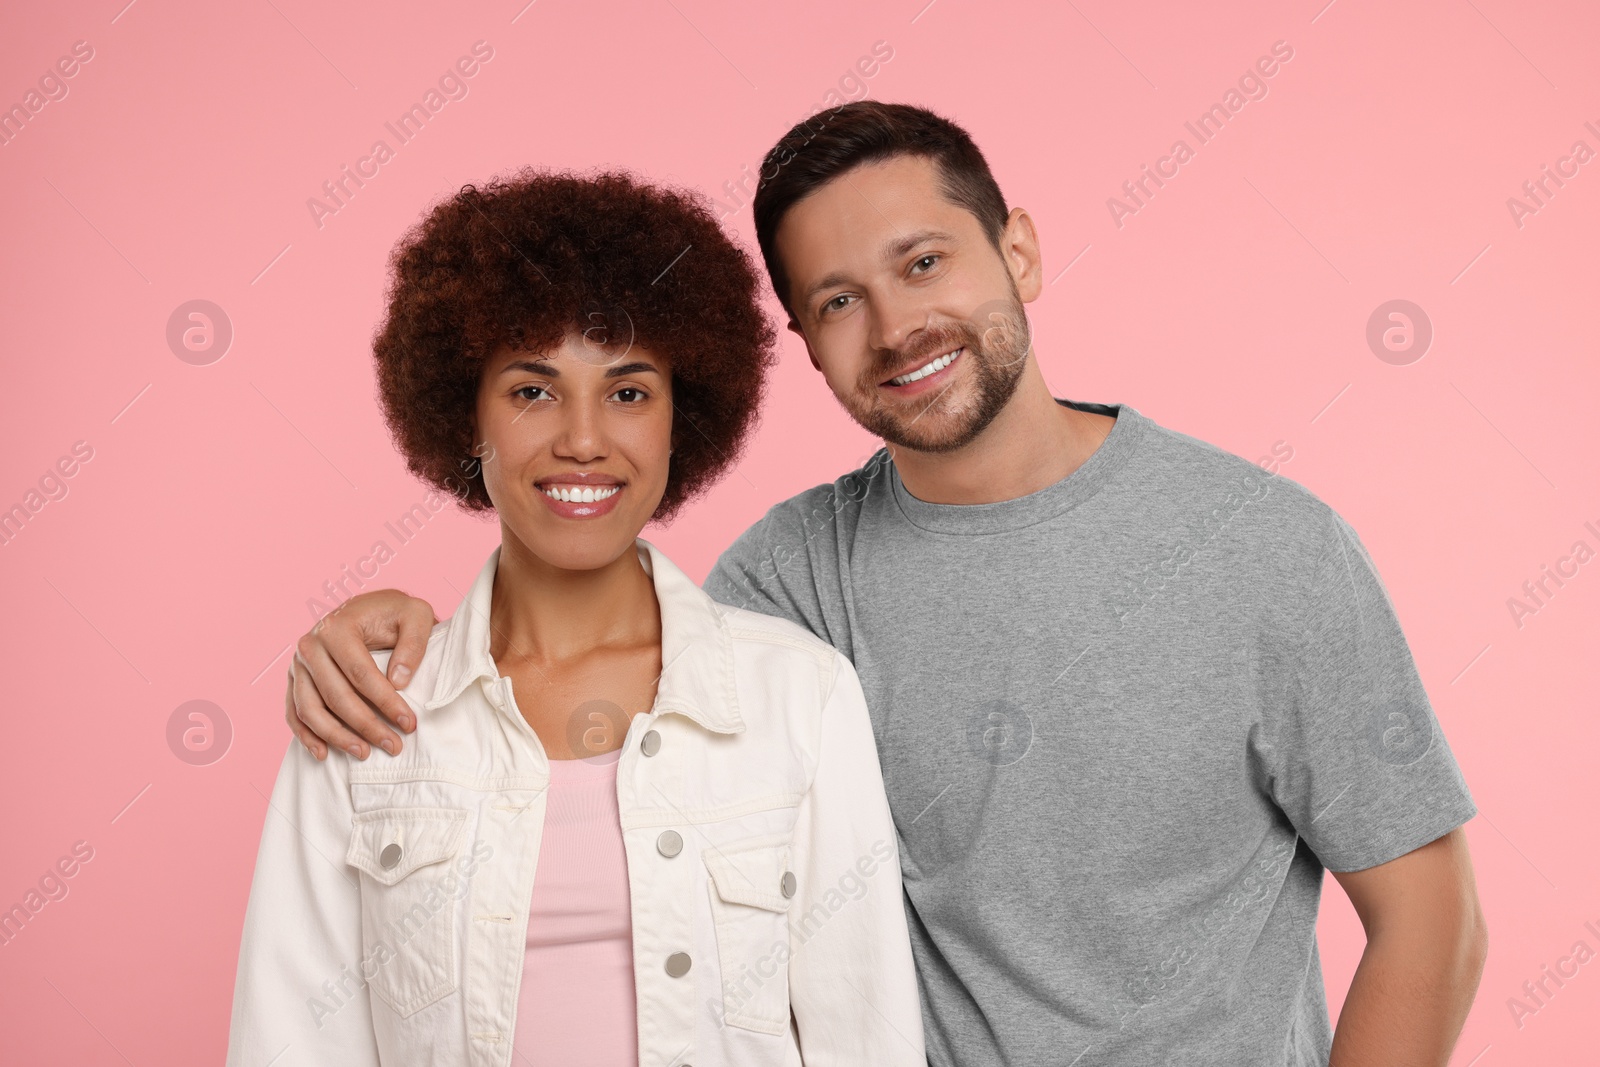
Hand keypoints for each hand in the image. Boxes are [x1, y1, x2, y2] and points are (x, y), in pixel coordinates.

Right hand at [284, 590, 438, 759]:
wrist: (368, 610)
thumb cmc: (395, 613)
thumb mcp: (416, 614)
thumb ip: (413, 643)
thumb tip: (398, 681)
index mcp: (337, 627)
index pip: (361, 674)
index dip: (386, 702)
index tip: (409, 724)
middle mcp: (310, 645)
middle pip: (336, 696)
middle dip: (366, 725)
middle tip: (394, 746)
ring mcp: (298, 664)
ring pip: (310, 709)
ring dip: (336, 737)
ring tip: (364, 753)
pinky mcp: (294, 679)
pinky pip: (294, 712)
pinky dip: (305, 735)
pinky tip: (324, 753)